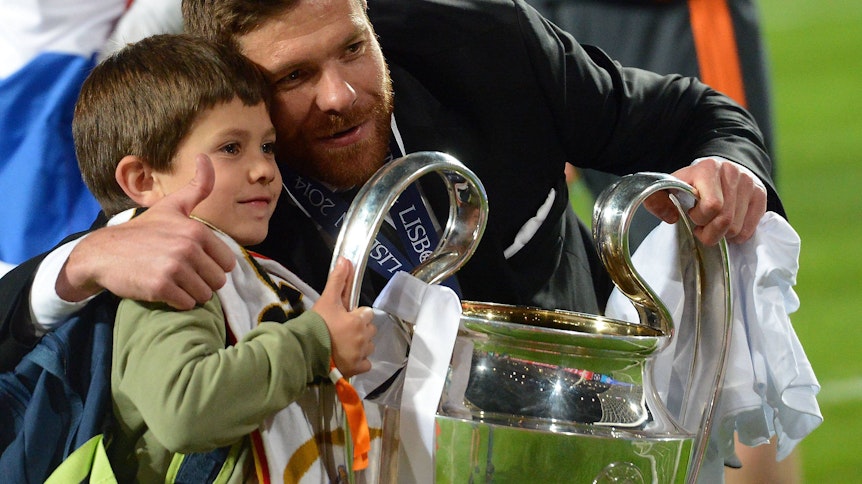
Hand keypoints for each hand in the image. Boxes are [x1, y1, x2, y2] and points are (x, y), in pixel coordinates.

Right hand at [57, 155, 235, 308]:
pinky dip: (178, 302)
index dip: (212, 266)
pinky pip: (187, 304)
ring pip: (204, 295)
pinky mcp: (161, 287)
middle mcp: (188, 248)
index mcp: (197, 231)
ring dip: (192, 293)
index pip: (227, 263)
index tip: (195, 262)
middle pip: (217, 281)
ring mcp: (174, 268)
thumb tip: (206, 157)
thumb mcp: (172, 206)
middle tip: (183, 274)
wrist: (103, 253)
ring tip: (174, 282)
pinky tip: (165, 290)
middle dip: (203, 281)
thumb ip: (197, 187)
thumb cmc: (143, 231)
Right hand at [312, 257, 375, 377]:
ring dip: (360, 346)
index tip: (344, 318)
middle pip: (369, 330)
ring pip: (368, 347)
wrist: (306, 351)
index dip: (356, 315)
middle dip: (360, 330)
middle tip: (342, 332)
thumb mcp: (327, 299)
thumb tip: (345, 259)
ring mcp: (361, 354)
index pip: (367, 314)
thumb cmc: (318, 324)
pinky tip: (347, 358)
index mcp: (359, 320)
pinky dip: (359, 362)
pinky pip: (365, 364)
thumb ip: (337, 280)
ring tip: (343, 346)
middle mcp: (364, 338)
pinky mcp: (357, 369)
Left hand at [643, 157, 766, 244]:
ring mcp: (749, 183)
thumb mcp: (669, 186)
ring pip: (737, 228)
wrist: (717, 168)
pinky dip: (736, 235)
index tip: (691, 215)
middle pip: (725, 220)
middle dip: (709, 232)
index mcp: (707, 169)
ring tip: (713, 224)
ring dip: (722, 234)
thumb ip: (656, 199)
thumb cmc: (690, 183)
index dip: (699, 218)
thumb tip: (670, 218)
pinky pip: (749, 229)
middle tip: (701, 227)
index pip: (712, 206)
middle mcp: (731, 172)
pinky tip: (727, 226)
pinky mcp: (761, 194)